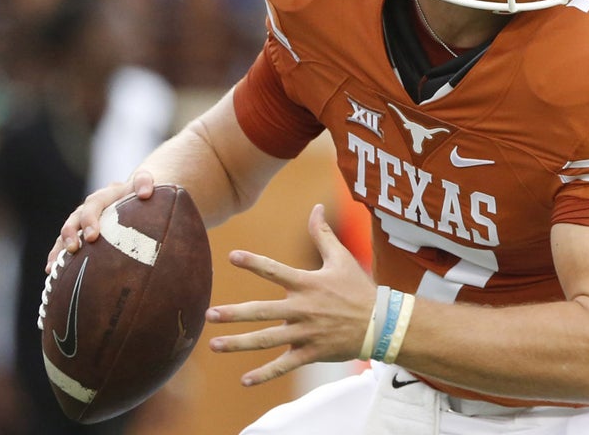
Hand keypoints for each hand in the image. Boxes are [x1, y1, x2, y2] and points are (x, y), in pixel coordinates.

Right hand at [44, 170, 155, 271]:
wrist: (137, 192)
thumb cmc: (143, 191)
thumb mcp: (145, 183)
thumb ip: (144, 182)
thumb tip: (146, 192)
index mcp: (104, 195)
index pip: (93, 204)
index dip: (90, 219)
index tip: (92, 237)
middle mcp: (89, 207)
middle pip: (74, 219)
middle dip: (70, 234)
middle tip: (73, 249)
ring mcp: (83, 221)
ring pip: (66, 233)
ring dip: (58, 249)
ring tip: (54, 267)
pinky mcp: (81, 233)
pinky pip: (65, 244)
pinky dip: (58, 256)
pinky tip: (52, 272)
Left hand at [205, 204, 376, 385]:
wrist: (380, 323)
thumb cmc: (358, 288)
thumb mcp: (342, 258)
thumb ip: (323, 234)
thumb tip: (316, 206)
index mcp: (308, 284)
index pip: (276, 270)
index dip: (254, 262)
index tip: (231, 256)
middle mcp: (303, 309)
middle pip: (263, 312)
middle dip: (234, 314)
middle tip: (208, 314)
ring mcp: (306, 333)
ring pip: (267, 340)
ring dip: (239, 344)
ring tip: (214, 346)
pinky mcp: (311, 352)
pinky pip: (284, 365)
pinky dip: (265, 373)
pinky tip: (244, 380)